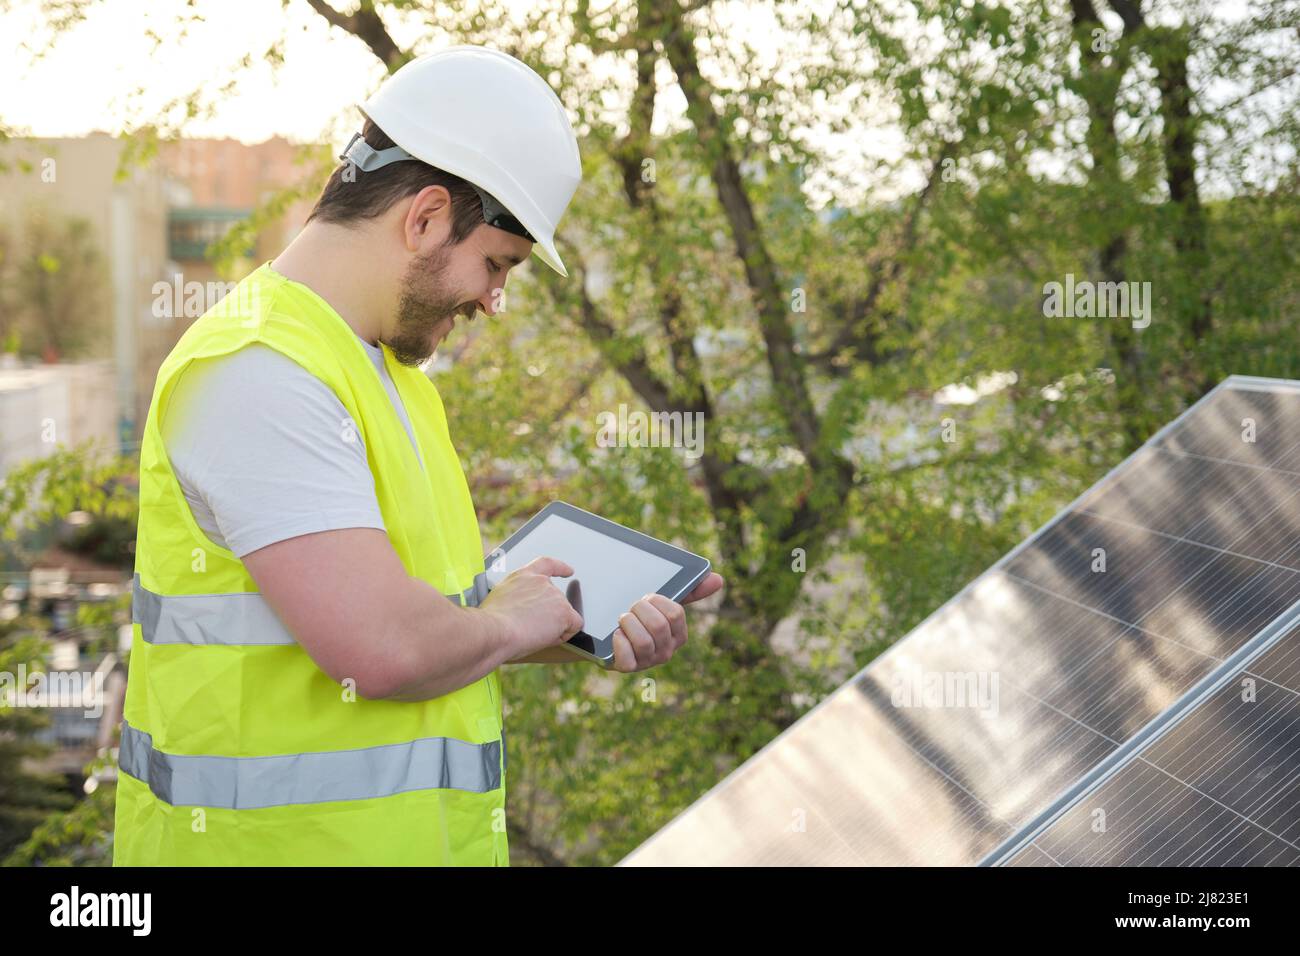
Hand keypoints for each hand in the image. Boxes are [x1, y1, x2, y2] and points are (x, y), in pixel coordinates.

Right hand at [479, 556, 585, 657]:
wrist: (494, 630)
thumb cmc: (490, 622)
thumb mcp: (498, 599)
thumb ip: (515, 597)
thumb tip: (518, 610)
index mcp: (522, 576)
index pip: (546, 565)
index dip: (560, 568)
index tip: (569, 571)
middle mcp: (541, 582)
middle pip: (555, 600)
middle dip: (548, 616)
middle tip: (529, 628)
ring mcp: (555, 596)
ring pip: (563, 616)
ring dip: (552, 627)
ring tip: (530, 633)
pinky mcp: (564, 612)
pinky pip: (574, 626)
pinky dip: (564, 634)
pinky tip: (547, 637)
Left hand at [610, 573, 724, 671]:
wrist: (607, 631)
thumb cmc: (641, 617)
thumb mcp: (663, 603)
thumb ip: (690, 591)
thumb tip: (719, 579)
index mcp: (679, 634)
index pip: (675, 614)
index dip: (657, 601)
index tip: (647, 598)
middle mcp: (667, 651)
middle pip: (658, 626)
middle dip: (639, 610)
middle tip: (632, 609)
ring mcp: (648, 661)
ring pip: (642, 640)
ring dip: (627, 623)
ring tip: (622, 621)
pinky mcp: (628, 668)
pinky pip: (626, 658)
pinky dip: (618, 642)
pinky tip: (616, 635)